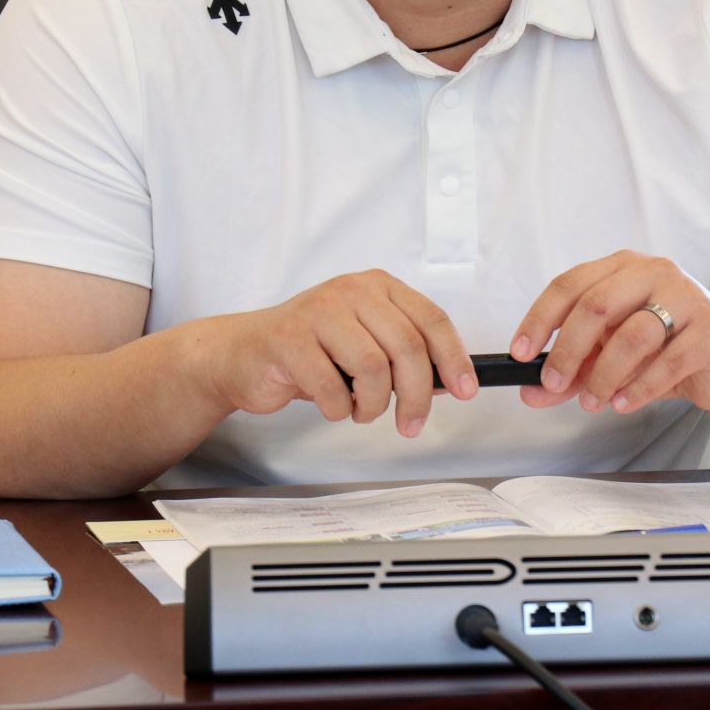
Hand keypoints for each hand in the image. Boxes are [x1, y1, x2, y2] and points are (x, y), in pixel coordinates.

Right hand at [201, 271, 476, 437]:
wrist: (244, 353)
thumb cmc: (311, 351)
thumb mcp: (365, 343)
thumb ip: (404, 355)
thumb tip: (452, 381)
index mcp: (377, 286)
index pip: (431, 319)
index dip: (454, 358)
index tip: (466, 391)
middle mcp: (351, 290)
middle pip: (407, 347)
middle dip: (416, 395)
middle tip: (411, 424)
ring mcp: (319, 311)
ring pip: (373, 368)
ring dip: (372, 405)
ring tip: (360, 410)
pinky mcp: (290, 338)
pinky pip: (332, 387)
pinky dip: (338, 408)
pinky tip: (331, 405)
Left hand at [509, 251, 709, 416]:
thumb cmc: (668, 349)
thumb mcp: (612, 357)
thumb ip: (574, 371)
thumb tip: (532, 392)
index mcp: (623, 268)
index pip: (570, 284)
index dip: (540, 319)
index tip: (521, 353)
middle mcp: (654, 272)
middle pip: (596, 305)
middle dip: (568, 350)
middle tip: (553, 385)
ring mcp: (687, 297)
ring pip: (632, 335)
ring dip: (604, 375)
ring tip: (593, 401)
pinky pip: (667, 362)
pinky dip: (639, 388)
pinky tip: (623, 402)